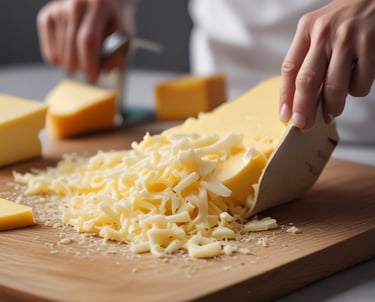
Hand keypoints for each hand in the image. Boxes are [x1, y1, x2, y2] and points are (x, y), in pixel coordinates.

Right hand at [37, 0, 137, 81]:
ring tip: (83, 62)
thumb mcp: (125, 36)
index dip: (89, 61)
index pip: (88, 39)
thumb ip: (119, 53)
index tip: (93, 77)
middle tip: (88, 74)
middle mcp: (76, 3)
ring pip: (61, 49)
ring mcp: (60, 8)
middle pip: (72, 44)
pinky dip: (57, 60)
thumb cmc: (114, 23)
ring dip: (71, 64)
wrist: (103, 2)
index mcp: (99, 6)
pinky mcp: (48, 15)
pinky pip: (50, 48)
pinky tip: (68, 59)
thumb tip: (106, 69)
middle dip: (80, 65)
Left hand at [279, 0, 374, 128]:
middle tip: (304, 125)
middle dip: (304, 109)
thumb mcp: (319, 30)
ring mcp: (348, 39)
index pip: (289, 69)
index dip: (285, 96)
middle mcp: (324, 33)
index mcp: (306, 29)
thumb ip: (308, 59)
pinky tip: (356, 82)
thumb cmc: (343, 21)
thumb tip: (300, 100)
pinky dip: (357, 91)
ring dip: (332, 107)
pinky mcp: (370, 45)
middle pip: (307, 81)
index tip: (285, 116)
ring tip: (332, 111)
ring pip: (335, 87)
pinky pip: (360, 83)